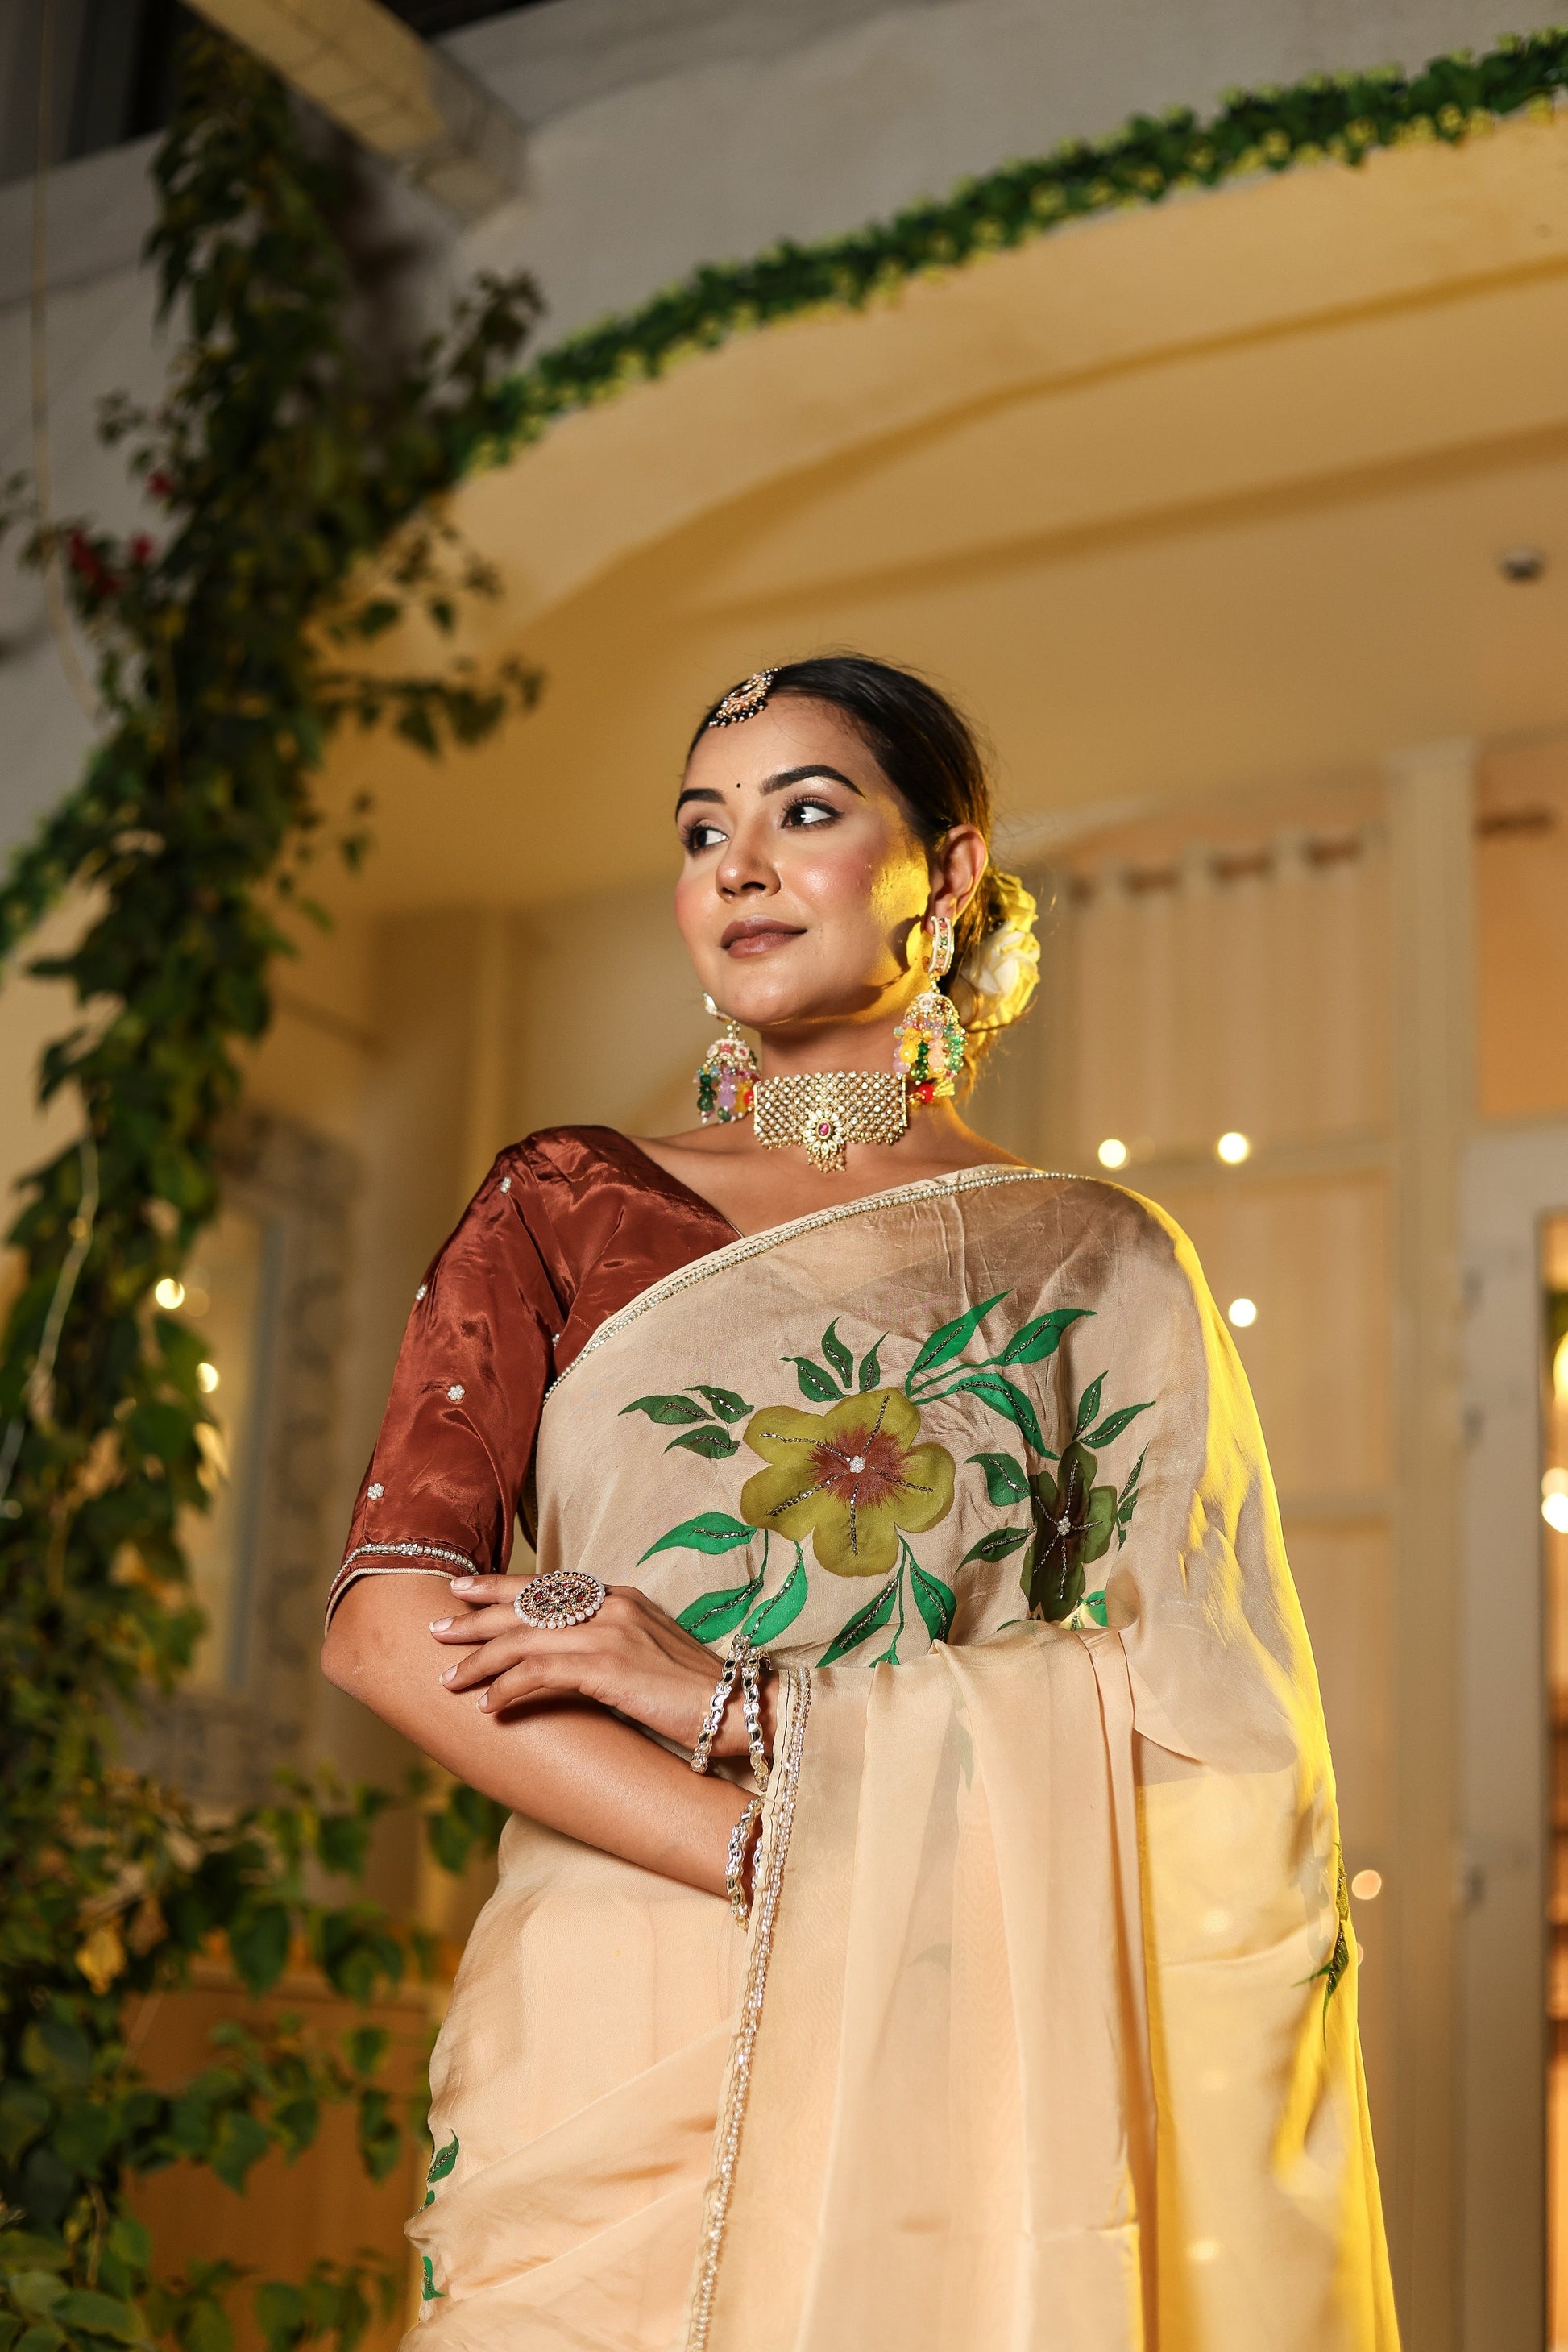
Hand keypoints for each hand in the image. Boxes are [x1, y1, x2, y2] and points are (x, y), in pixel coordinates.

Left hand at [428, 1577, 776, 1763]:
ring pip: (524, 1639)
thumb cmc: (695, 1692)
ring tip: (449, 1679)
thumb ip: (610, 1644)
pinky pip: (540, 1672)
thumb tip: (566, 1660)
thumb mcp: (649, 1654)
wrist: (738, 1709)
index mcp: (621, 1598)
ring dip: (480, 1660)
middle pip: (526, 1605)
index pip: (548, 1586)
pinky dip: (508, 1688)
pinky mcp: (608, 1666)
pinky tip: (489, 1707)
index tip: (463, 1590)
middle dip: (474, 1618)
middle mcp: (612, 1606)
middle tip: (435, 1629)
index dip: (501, 1588)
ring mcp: (610, 1633)